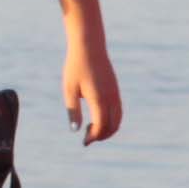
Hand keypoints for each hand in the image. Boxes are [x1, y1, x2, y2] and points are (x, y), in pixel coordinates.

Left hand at [64, 30, 123, 144]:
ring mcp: (115, 93)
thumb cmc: (76, 67)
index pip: (101, 126)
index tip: (84, 142)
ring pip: (118, 119)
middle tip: (87, 138)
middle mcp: (111, 97)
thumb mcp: (70, 89)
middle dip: (102, 136)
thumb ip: (73, 110)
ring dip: (108, 129)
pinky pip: (118, 111)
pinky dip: (112, 120)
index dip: (93, 137)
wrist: (89, 46)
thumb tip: (76, 130)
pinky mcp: (116, 89)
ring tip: (92, 129)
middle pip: (113, 126)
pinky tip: (98, 118)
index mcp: (98, 98)